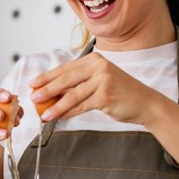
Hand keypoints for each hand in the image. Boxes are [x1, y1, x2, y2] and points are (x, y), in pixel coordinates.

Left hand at [30, 53, 160, 124]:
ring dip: (55, 106)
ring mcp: (103, 80)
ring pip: (72, 94)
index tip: (33, 84)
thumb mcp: (99, 83)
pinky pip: (81, 105)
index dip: (47, 76)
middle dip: (47, 89)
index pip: (65, 68)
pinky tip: (58, 117)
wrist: (145, 103)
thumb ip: (78, 86)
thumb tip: (53, 95)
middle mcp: (99, 66)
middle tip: (33, 97)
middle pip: (66, 79)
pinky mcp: (105, 94)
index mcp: (95, 60)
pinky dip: (68, 112)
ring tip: (43, 114)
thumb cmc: (121, 94)